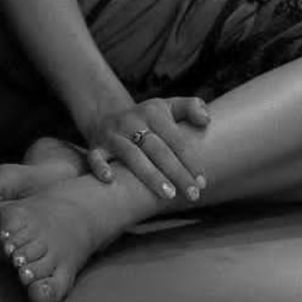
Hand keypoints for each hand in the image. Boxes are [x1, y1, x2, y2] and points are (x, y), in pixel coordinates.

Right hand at [83, 96, 209, 202]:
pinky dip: (100, 167)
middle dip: (176, 172)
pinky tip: (110, 180)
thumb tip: (206, 119)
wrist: (108, 114)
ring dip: (149, 175)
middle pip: (157, 149)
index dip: (190, 159)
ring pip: (131, 155)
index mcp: (153, 112)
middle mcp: (132, 121)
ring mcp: (113, 134)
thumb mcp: (169, 106)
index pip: (175, 138)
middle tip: (192, 194)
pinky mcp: (96, 146)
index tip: (202, 182)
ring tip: (168, 194)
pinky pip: (95, 157)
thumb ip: (191, 107)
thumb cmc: (148, 118)